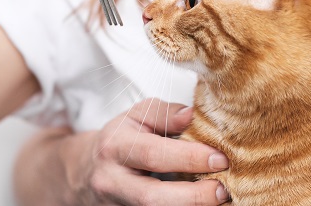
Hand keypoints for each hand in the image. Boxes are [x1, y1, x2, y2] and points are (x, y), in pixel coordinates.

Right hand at [62, 98, 230, 204]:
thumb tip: (192, 114)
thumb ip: (166, 113)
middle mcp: (111, 180)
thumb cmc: (122, 139)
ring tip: (218, 199)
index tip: (220, 158)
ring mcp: (115, 205)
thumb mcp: (137, 116)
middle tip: (223, 190)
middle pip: (151, 197)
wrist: (88, 171)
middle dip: (193, 197)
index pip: (153, 153)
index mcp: (115, 146)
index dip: (189, 157)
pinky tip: (200, 204)